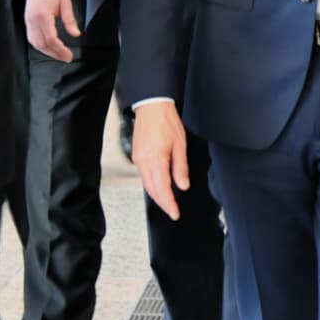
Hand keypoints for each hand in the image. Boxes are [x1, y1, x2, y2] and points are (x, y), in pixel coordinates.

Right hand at [25, 0, 78, 61]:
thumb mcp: (66, 2)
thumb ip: (70, 20)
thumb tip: (76, 34)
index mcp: (43, 15)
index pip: (51, 38)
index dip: (60, 50)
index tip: (68, 55)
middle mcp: (33, 20)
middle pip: (43, 44)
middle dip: (55, 54)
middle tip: (66, 58)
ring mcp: (29, 21)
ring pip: (35, 43)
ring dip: (47, 52)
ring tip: (59, 55)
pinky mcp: (27, 21)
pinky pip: (32, 38)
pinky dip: (40, 46)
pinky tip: (48, 48)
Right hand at [132, 101, 188, 219]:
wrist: (152, 106)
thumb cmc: (167, 121)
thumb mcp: (180, 145)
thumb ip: (180, 168)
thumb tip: (182, 186)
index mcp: (156, 160)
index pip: (162, 189)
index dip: (169, 205)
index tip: (175, 214)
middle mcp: (144, 162)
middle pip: (152, 190)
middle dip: (162, 203)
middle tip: (172, 211)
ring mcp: (138, 159)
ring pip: (146, 184)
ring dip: (157, 194)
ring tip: (168, 202)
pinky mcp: (136, 155)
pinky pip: (144, 175)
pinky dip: (152, 184)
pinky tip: (159, 186)